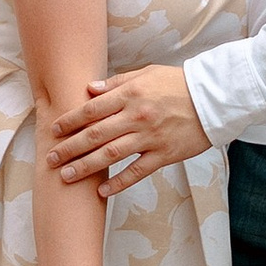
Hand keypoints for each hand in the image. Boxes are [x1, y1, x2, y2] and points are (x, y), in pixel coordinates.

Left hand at [49, 63, 209, 197]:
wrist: (213, 98)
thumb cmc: (177, 83)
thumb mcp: (145, 74)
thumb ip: (116, 83)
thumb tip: (89, 90)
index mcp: (130, 94)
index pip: (92, 109)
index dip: (70, 121)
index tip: (54, 130)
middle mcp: (136, 117)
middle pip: (95, 135)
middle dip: (70, 148)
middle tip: (51, 158)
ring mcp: (149, 137)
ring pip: (110, 155)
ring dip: (85, 167)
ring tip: (67, 176)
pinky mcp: (164, 155)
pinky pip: (137, 171)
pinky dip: (118, 182)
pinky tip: (101, 191)